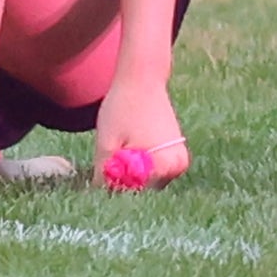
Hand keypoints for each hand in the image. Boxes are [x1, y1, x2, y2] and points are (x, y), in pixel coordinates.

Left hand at [91, 76, 187, 190]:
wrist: (143, 78)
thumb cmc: (123, 107)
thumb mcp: (107, 143)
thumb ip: (104, 174)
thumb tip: (98, 198)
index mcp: (164, 167)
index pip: (134, 196)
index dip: (113, 191)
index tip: (100, 180)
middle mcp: (177, 169)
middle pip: (142, 191)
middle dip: (122, 184)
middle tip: (106, 166)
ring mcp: (178, 162)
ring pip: (146, 182)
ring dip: (130, 176)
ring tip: (117, 155)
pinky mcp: (175, 155)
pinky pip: (152, 172)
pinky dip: (138, 167)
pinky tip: (127, 152)